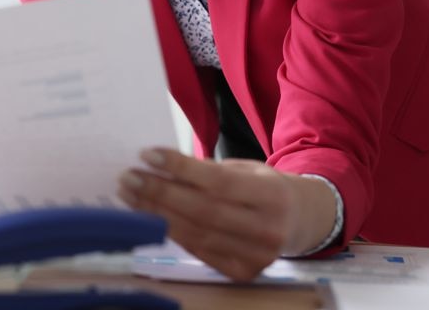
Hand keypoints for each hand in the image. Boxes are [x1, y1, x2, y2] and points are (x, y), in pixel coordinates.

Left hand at [117, 148, 336, 281]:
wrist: (300, 221)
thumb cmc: (265, 188)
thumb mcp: (247, 170)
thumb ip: (208, 171)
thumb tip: (158, 168)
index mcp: (272, 194)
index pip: (218, 181)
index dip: (180, 169)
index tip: (147, 155)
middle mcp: (268, 228)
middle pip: (202, 211)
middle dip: (159, 193)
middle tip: (128, 177)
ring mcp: (257, 255)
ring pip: (197, 234)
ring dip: (157, 214)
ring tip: (131, 196)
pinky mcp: (244, 272)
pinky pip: (199, 251)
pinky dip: (173, 233)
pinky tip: (151, 217)